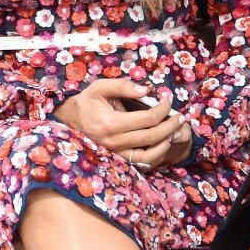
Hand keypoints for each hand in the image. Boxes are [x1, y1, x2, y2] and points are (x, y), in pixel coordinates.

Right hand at [54, 78, 191, 169]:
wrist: (69, 121)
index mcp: (111, 123)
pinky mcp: (117, 159)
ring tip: (174, 132)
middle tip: (180, 117)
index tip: (168, 100)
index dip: (163, 109)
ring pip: (149, 155)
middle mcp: (114, 142)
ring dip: (166, 143)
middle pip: (152, 137)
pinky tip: (162, 143)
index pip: (148, 119)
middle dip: (171, 126)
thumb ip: (123, 86)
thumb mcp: (100, 87)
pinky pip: (141, 163)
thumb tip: (147, 90)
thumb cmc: (87, 102)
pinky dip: (156, 155)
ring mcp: (116, 153)